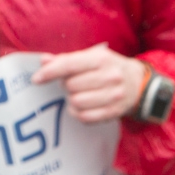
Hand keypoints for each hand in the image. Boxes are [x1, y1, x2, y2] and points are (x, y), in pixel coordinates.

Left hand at [33, 44, 147, 122]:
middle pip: (71, 85)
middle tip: (72, 83)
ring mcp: (114, 95)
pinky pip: (85, 117)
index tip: (36, 79)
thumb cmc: (107, 67)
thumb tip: (43, 60)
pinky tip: (80, 106)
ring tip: (78, 94)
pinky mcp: (114, 112)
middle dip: (65, 85)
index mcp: (101, 58)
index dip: (50, 72)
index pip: (69, 65)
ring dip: (72, 99)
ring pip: (77, 102)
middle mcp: (109, 76)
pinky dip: (77, 113)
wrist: (138, 83)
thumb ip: (66, 59)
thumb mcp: (90, 57)